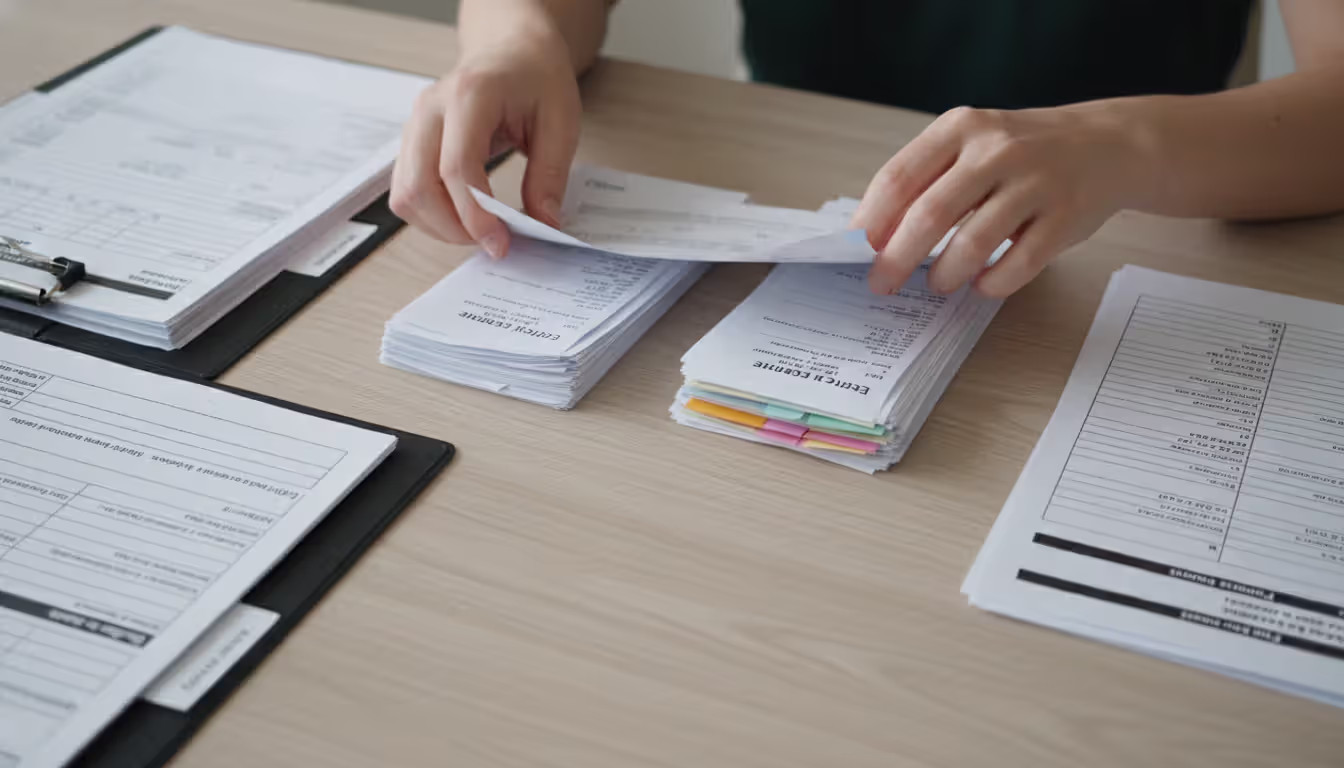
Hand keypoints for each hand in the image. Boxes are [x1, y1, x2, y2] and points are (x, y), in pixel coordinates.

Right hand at [390, 26, 581, 257]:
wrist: (513, 50)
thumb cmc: (537, 78)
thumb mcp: (561, 122)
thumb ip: (549, 176)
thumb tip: (544, 225)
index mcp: (470, 95)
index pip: (456, 166)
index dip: (474, 214)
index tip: (500, 243)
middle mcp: (431, 108)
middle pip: (419, 185)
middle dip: (454, 228)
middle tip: (493, 243)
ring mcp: (415, 123)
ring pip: (405, 193)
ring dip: (439, 225)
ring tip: (481, 232)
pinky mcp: (412, 141)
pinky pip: (406, 189)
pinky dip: (431, 214)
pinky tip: (464, 218)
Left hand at [851, 104, 1148, 296]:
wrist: (1107, 144)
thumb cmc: (1022, 154)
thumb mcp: (971, 146)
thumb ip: (927, 181)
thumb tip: (875, 237)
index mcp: (961, 128)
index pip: (899, 176)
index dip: (870, 220)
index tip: (854, 251)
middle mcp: (997, 150)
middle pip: (930, 213)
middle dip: (896, 258)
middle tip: (880, 284)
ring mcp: (1036, 182)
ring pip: (974, 242)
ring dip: (945, 273)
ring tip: (936, 284)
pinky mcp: (1065, 217)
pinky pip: (1019, 263)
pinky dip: (993, 282)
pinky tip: (983, 285)